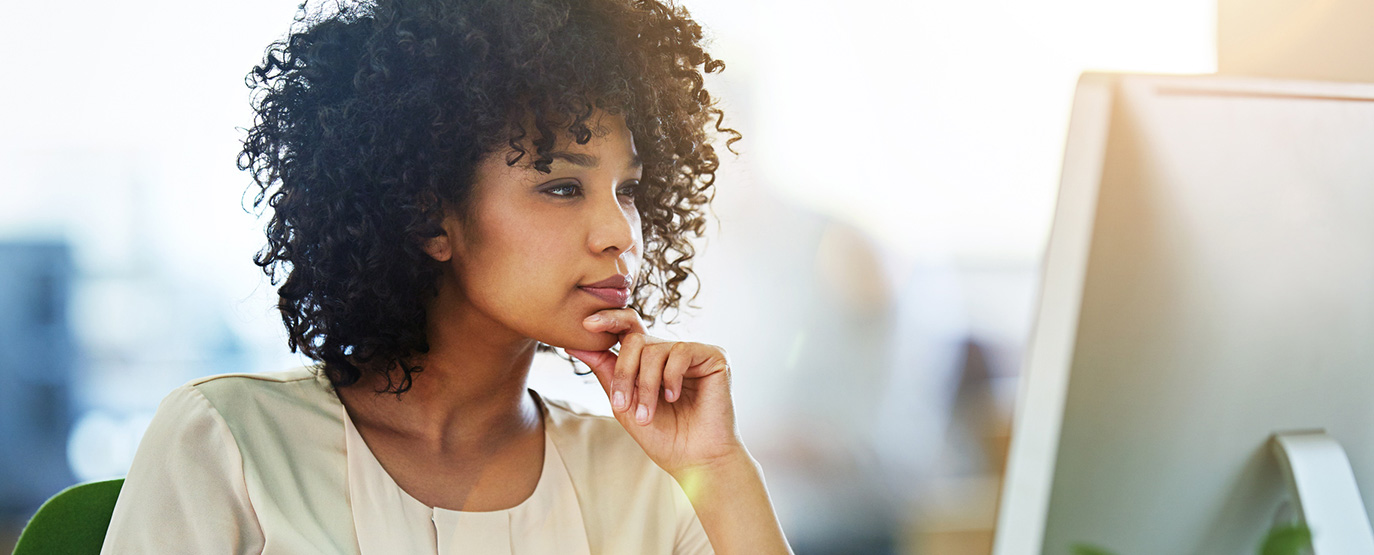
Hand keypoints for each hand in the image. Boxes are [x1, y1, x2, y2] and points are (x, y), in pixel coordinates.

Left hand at [564, 308, 745, 477]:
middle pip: (634, 340)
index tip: (585, 325)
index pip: (628, 328)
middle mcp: (670, 351)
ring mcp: (692, 352)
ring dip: (646, 386)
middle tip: (622, 404)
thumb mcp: (624, 404)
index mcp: (649, 360)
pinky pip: (681, 352)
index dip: (608, 319)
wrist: (695, 461)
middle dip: (624, 373)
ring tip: (647, 414)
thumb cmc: (663, 437)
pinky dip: (671, 378)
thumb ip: (605, 372)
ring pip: (654, 350)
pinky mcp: (713, 356)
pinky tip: (674, 397)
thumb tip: (574, 346)